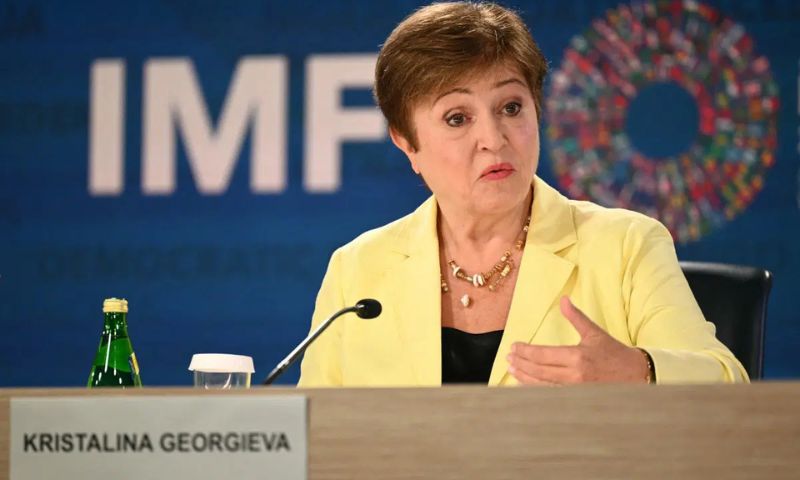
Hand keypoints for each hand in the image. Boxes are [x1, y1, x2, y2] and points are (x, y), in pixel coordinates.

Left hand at [506, 296, 648, 384]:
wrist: (636, 376)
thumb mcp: (595, 333)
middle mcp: (574, 375)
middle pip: (539, 370)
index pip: (543, 355)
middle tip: (508, 358)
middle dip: (521, 364)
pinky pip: (551, 394)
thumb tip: (564, 300)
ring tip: (512, 370)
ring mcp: (575, 389)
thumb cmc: (614, 353)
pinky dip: (536, 389)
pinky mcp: (577, 398)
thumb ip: (576, 317)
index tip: (514, 347)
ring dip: (524, 378)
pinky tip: (526, 384)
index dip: (525, 352)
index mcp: (577, 357)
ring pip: (542, 385)